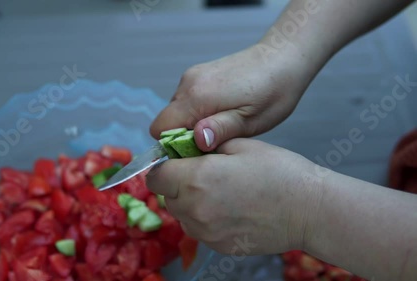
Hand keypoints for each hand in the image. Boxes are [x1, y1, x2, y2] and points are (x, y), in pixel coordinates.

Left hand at [146, 139, 322, 254]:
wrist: (309, 210)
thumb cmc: (279, 171)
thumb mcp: (240, 144)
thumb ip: (205, 146)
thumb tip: (187, 147)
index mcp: (195, 179)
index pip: (155, 176)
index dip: (164, 167)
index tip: (178, 162)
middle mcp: (194, 210)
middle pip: (166, 196)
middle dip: (177, 184)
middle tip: (203, 174)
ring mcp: (205, 233)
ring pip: (181, 215)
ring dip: (189, 202)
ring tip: (218, 191)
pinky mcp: (218, 247)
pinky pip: (198, 230)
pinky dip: (204, 219)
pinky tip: (229, 209)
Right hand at [150, 45, 312, 150]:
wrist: (283, 57)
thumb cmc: (273, 92)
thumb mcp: (250, 120)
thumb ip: (221, 130)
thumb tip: (196, 140)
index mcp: (197, 96)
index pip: (160, 128)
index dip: (173, 145)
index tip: (199, 151)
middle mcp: (188, 83)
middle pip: (168, 120)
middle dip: (185, 135)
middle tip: (217, 140)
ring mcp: (192, 76)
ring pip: (178, 111)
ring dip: (193, 123)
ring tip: (224, 124)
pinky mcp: (199, 73)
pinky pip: (187, 100)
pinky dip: (198, 111)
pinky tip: (223, 111)